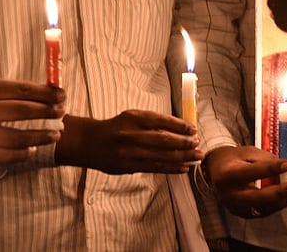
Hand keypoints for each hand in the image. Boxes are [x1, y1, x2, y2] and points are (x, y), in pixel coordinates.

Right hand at [0, 77, 65, 164]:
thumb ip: (3, 92)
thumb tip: (45, 91)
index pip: (21, 89)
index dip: (46, 92)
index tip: (63, 94)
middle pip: (22, 110)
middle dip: (47, 111)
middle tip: (63, 112)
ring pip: (18, 136)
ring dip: (41, 136)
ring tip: (55, 134)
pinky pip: (6, 156)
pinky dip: (22, 154)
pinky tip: (31, 151)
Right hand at [56, 110, 202, 172]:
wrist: (88, 142)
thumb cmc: (116, 128)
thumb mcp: (131, 117)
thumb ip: (153, 122)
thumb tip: (181, 128)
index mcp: (133, 117)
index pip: (161, 121)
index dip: (180, 126)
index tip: (193, 130)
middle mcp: (130, 134)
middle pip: (163, 140)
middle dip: (184, 143)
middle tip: (198, 145)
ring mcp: (128, 152)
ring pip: (160, 155)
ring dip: (182, 157)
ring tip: (196, 157)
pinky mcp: (127, 166)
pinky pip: (153, 167)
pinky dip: (171, 168)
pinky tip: (184, 168)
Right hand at [205, 145, 286, 217]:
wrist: (216, 172)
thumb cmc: (234, 159)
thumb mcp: (247, 152)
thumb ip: (267, 160)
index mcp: (227, 174)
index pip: (251, 172)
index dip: (270, 168)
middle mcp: (229, 194)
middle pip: (256, 197)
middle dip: (279, 192)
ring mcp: (235, 207)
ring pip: (263, 208)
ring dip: (285, 201)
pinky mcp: (243, 214)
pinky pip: (264, 211)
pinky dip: (281, 204)